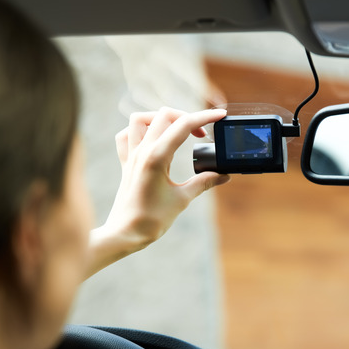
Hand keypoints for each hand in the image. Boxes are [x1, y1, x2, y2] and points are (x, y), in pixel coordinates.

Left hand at [85, 107, 229, 277]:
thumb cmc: (151, 219)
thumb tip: (223, 175)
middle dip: (187, 117)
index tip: (220, 116)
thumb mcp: (183, 199)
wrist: (125, 233)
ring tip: (176, 130)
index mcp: (156, 157)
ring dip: (160, 118)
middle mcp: (142, 151)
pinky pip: (126, 136)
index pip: (183, 125)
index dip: (204, 117)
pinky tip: (152, 139)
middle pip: (164, 115)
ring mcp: (132, 155)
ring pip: (140, 119)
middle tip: (202, 134)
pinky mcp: (126, 163)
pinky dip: (139, 131)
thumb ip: (204, 182)